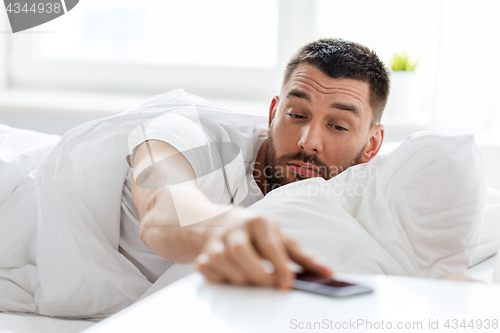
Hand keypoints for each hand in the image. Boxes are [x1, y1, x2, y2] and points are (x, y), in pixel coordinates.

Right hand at [195, 208, 332, 288]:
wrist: (221, 222)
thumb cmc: (259, 233)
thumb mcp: (282, 238)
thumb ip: (304, 256)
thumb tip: (329, 273)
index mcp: (259, 221)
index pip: (269, 245)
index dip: (279, 267)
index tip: (286, 284)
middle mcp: (236, 227)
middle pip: (241, 252)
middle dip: (256, 274)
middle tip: (268, 285)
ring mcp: (217, 239)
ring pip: (222, 262)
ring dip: (239, 278)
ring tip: (251, 280)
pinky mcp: (204, 252)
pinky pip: (207, 269)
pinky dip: (218, 278)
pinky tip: (230, 277)